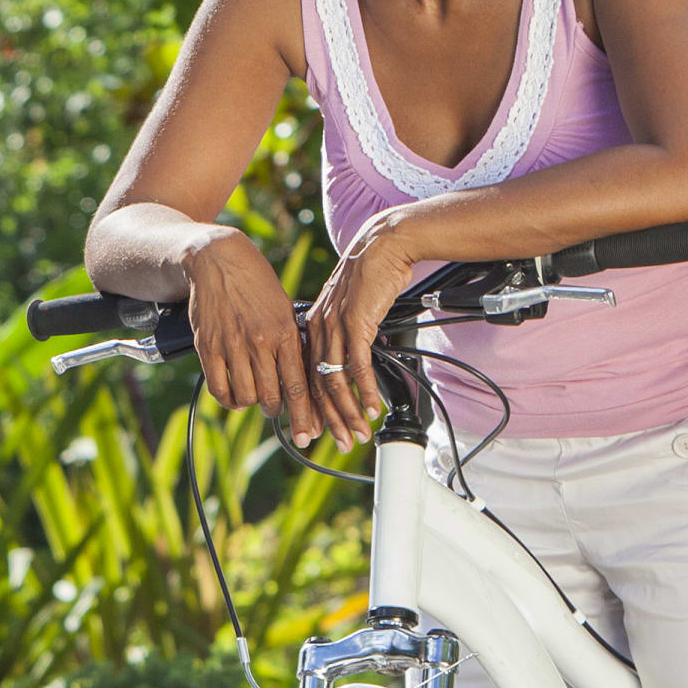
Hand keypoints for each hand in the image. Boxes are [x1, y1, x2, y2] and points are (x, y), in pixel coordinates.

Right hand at [175, 233, 325, 445]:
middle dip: (279, 412)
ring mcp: (232, 346)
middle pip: (273, 397)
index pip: (298, 385)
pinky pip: (220, 388)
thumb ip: (293, 344)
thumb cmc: (257, 284)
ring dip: (254, 404)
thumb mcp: (285, 310)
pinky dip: (230, 400)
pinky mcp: (208, 347)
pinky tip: (236, 396)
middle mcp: (259, 342)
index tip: (309, 434)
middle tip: (279, 411)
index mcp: (285, 332)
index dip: (306, 415)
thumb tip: (304, 378)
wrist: (219, 261)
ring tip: (257, 397)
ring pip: (247, 397)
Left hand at [298, 210, 431, 444]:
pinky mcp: (355, 323)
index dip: (312, 407)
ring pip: (335, 381)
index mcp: (311, 326)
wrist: (383, 245)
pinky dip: (366, 390)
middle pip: (317, 385)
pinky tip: (373, 406)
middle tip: (340, 442)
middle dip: (329, 419)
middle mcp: (318, 329)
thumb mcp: (348, 309)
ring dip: (349, 411)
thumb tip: (347, 360)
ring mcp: (334, 327)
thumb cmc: (370, 276)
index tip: (318, 430)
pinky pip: (357, 366)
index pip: (305, 376)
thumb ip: (341, 334)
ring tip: (359, 432)